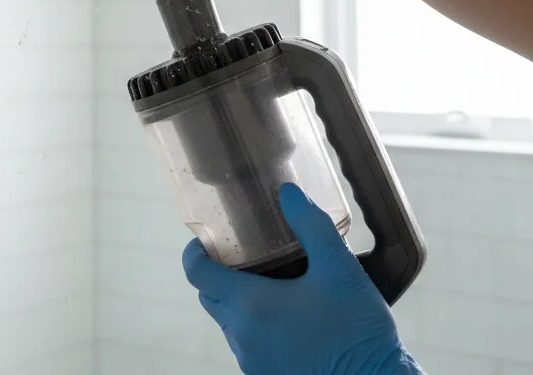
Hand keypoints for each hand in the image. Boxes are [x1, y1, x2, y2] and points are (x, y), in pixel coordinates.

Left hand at [183, 184, 421, 374]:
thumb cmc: (357, 332)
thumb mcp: (340, 270)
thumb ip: (311, 225)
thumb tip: (288, 193)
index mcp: (249, 306)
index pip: (196, 273)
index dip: (195, 251)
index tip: (206, 239)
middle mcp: (242, 337)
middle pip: (210, 296)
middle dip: (218, 274)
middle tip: (243, 255)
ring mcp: (253, 363)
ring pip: (228, 323)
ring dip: (238, 302)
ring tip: (269, 283)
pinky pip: (248, 346)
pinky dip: (255, 327)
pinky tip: (286, 317)